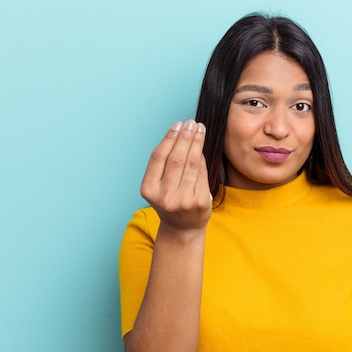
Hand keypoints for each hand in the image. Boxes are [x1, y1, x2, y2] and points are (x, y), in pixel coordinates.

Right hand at [140, 119, 211, 233]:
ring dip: (197, 143)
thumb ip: (165, 163)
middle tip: (192, 123)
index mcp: (149, 190)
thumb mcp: (159, 185)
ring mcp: (183, 201)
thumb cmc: (170, 200)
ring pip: (191, 164)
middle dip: (185, 137)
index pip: (159, 157)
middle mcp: (164, 196)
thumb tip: (182, 133)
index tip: (178, 124)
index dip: (169, 138)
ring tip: (200, 129)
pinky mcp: (200, 202)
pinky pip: (202, 174)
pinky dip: (202, 158)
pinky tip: (202, 147)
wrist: (183, 228)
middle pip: (176, 159)